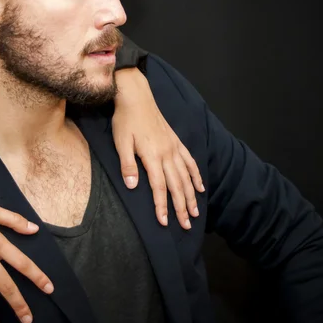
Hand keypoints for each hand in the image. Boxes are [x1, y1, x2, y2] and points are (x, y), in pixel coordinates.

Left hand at [113, 68, 204, 229]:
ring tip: (196, 212)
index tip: (165, 222)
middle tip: (186, 225)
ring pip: (186, 176)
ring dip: (192, 196)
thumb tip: (133, 186)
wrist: (136, 96)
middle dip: (182, 207)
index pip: (159, 187)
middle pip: (177, 186)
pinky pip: (190, 161)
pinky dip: (196, 175)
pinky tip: (201, 187)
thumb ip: (128, 165)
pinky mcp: (176, 141)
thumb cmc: (125, 120)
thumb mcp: (121, 142)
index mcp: (152, 156)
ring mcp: (174, 147)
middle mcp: (167, 153)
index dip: (162, 206)